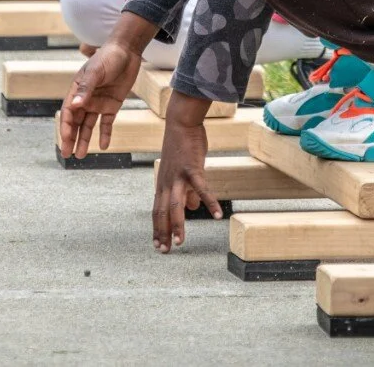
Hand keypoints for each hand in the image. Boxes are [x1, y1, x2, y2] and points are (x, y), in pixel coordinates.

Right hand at [58, 41, 140, 158]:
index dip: (66, 127)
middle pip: (76, 122)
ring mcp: (99, 103)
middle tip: (67, 154)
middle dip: (71, 138)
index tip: (66, 140)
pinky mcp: (112, 105)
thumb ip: (86, 89)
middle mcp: (86, 99)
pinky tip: (104, 146)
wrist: (127, 52)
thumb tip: (75, 105)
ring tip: (81, 155)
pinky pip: (106, 123)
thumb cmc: (108, 57)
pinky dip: (105, 134)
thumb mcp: (96, 71)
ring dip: (85, 139)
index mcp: (77, 90)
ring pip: (89, 125)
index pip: (69, 112)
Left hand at [152, 92, 217, 252]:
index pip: (157, 211)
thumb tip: (192, 207)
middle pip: (161, 212)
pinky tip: (216, 214)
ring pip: (175, 205)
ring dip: (178, 224)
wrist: (181, 122)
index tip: (158, 245)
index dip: (157, 229)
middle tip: (165, 251)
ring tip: (181, 242)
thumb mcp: (181, 171)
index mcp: (163, 184)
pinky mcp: (191, 168)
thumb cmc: (183, 146)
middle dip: (163, 233)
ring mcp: (178, 176)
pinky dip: (209, 202)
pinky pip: (201, 188)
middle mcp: (166, 183)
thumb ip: (186, 190)